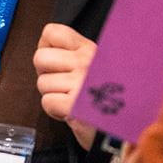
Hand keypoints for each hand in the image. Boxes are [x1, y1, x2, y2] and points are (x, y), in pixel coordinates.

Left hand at [34, 22, 97, 149]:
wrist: (122, 130)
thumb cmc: (106, 99)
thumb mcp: (96, 66)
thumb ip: (74, 54)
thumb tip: (43, 48)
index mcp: (89, 49)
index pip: (51, 32)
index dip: (45, 47)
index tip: (55, 62)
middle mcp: (86, 61)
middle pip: (40, 57)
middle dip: (45, 74)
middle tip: (62, 85)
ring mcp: (81, 82)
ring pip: (42, 83)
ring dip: (52, 95)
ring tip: (70, 100)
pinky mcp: (75, 105)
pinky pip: (48, 102)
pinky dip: (55, 111)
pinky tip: (71, 112)